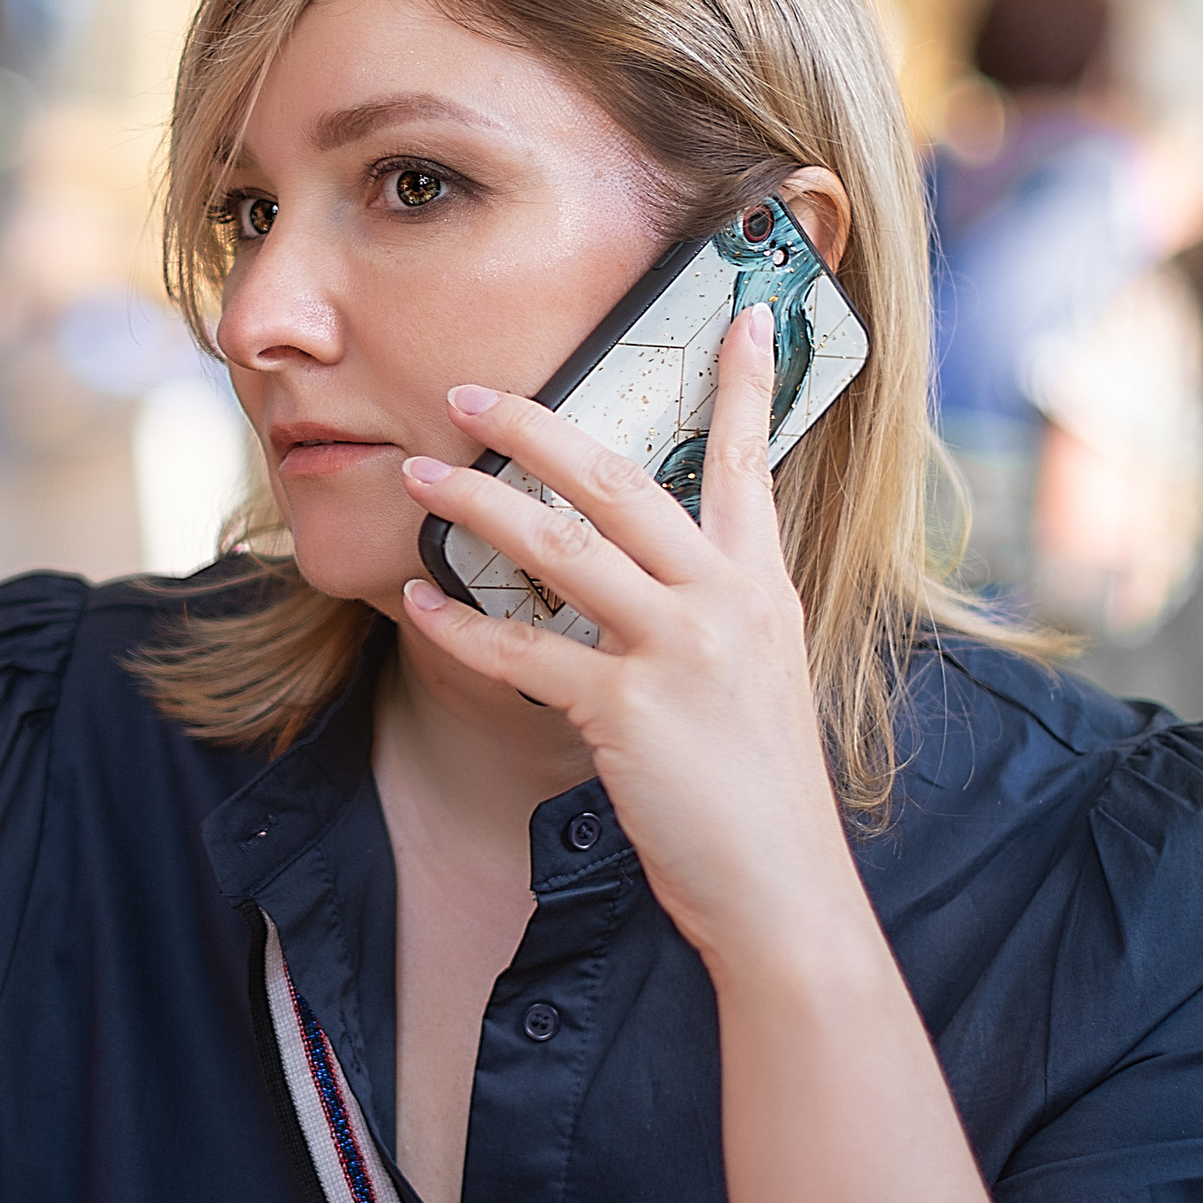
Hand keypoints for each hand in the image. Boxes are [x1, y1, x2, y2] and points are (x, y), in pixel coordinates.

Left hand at [399, 303, 862, 976]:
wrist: (784, 889)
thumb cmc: (761, 792)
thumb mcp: (762, 677)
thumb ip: (717, 612)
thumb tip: (655, 572)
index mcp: (762, 587)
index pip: (750, 463)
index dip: (743, 385)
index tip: (740, 313)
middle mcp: (726, 601)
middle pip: (621, 481)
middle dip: (539, 424)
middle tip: (472, 392)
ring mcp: (679, 650)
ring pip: (560, 545)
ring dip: (477, 504)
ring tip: (420, 474)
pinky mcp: (630, 709)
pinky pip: (525, 651)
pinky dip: (462, 628)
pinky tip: (418, 606)